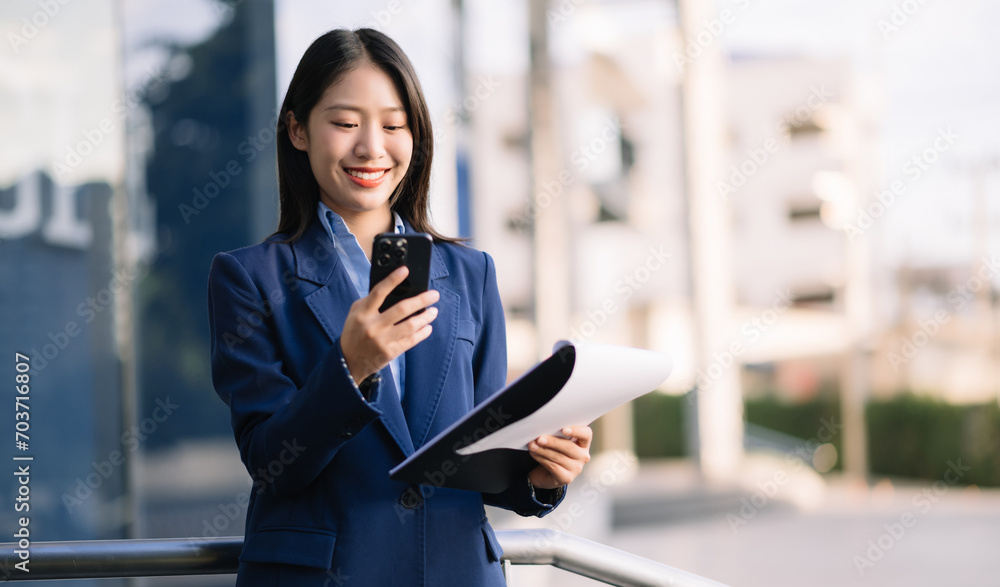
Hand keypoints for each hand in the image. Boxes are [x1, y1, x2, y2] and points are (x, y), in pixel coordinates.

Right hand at [340, 266, 439, 381]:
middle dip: (422, 300)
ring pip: (410, 325)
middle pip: (402, 309)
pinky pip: (411, 340)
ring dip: (425, 317)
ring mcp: (382, 340)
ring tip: (434, 311)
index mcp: (363, 313)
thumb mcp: (356, 313)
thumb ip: (370, 301)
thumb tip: (393, 290)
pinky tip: (427, 327)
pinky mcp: (390, 352)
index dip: (392, 280)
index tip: (405, 270)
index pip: (379, 292)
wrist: (348, 361)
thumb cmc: (354, 332)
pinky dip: (422, 333)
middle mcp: (373, 326)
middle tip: (434, 295)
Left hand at [527, 425, 592, 489]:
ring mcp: (576, 468)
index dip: (577, 431)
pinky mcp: (567, 478)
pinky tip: (534, 453)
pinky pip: (553, 467)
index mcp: (583, 443)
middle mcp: (583, 456)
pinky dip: (541, 459)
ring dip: (543, 450)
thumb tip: (543, 428)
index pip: (586, 434)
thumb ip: (556, 434)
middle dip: (553, 442)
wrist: (548, 473)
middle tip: (540, 439)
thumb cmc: (555, 452)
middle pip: (569, 447)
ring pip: (559, 457)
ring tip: (532, 445)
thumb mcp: (558, 441)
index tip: (564, 429)